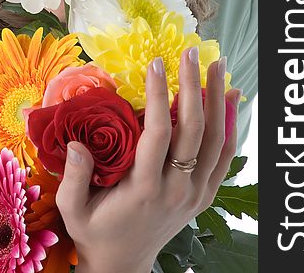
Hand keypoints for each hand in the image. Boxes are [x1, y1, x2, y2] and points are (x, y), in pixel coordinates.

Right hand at [55, 47, 240, 272]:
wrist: (122, 265)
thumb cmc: (94, 231)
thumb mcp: (72, 210)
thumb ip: (73, 177)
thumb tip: (75, 143)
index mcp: (144, 188)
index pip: (158, 132)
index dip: (158, 94)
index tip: (155, 62)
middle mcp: (176, 189)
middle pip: (193, 130)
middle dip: (193, 85)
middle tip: (190, 52)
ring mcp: (195, 193)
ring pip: (215, 140)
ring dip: (218, 99)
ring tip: (218, 65)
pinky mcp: (204, 196)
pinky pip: (224, 157)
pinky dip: (230, 126)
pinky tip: (231, 99)